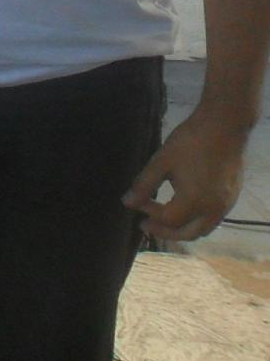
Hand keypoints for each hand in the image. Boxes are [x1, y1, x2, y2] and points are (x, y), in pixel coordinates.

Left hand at [122, 106, 250, 240]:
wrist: (224, 127)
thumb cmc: (189, 142)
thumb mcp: (161, 162)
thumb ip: (144, 185)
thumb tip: (127, 203)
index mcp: (194, 202)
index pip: (167, 218)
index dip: (149, 213)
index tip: (136, 202)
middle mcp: (213, 210)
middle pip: (187, 233)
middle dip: (165, 232)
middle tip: (146, 225)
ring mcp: (226, 205)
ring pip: (203, 229)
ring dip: (182, 229)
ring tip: (163, 220)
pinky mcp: (232, 197)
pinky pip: (213, 219)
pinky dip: (196, 221)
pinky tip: (184, 209)